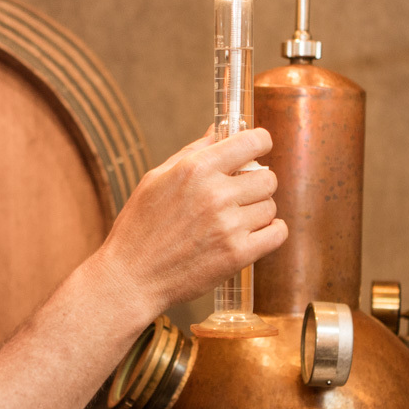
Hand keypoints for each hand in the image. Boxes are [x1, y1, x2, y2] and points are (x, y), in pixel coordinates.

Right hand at [95, 128, 287, 318]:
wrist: (131, 278)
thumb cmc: (139, 227)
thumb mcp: (155, 178)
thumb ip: (192, 152)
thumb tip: (217, 131)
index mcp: (196, 168)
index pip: (253, 141)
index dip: (260, 142)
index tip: (257, 150)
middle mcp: (216, 193)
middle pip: (268, 178)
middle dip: (257, 184)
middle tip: (239, 195)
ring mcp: (229, 225)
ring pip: (271, 207)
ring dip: (258, 211)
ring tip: (236, 220)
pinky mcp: (237, 255)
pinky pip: (277, 234)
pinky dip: (271, 232)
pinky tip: (254, 233)